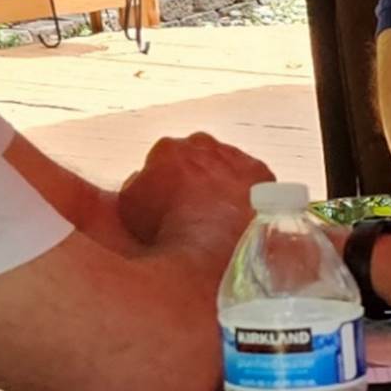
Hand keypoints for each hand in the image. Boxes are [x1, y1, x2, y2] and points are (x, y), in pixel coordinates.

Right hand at [117, 133, 271, 251]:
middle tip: (192, 205)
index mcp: (167, 149)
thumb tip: (141, 180)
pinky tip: (240, 211)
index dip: (164, 181)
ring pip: (225, 164)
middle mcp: (202, 145)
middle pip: (195, 156)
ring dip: (221, 181)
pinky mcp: (260, 172)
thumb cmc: (169, 230)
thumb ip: (133, 185)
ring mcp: (234, 156)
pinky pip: (252, 177)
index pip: (162, 158)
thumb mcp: (130, 208)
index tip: (168, 200)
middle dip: (193, 174)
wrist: (211, 245)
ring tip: (218, 213)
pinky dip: (247, 190)